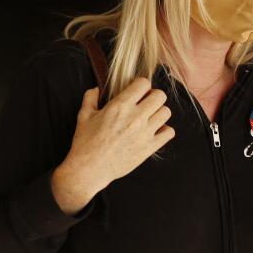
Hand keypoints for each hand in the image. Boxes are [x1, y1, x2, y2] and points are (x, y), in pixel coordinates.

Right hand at [51, 77, 173, 214]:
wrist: (90, 169)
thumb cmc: (85, 142)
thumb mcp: (83, 115)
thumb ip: (90, 98)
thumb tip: (96, 88)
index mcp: (120, 106)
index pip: (144, 83)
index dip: (141, 84)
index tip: (137, 90)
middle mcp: (135, 117)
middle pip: (160, 96)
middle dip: (153, 96)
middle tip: (145, 102)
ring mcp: (144, 133)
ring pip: (166, 112)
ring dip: (159, 112)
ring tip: (149, 117)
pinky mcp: (149, 148)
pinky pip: (169, 133)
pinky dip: (164, 130)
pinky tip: (154, 131)